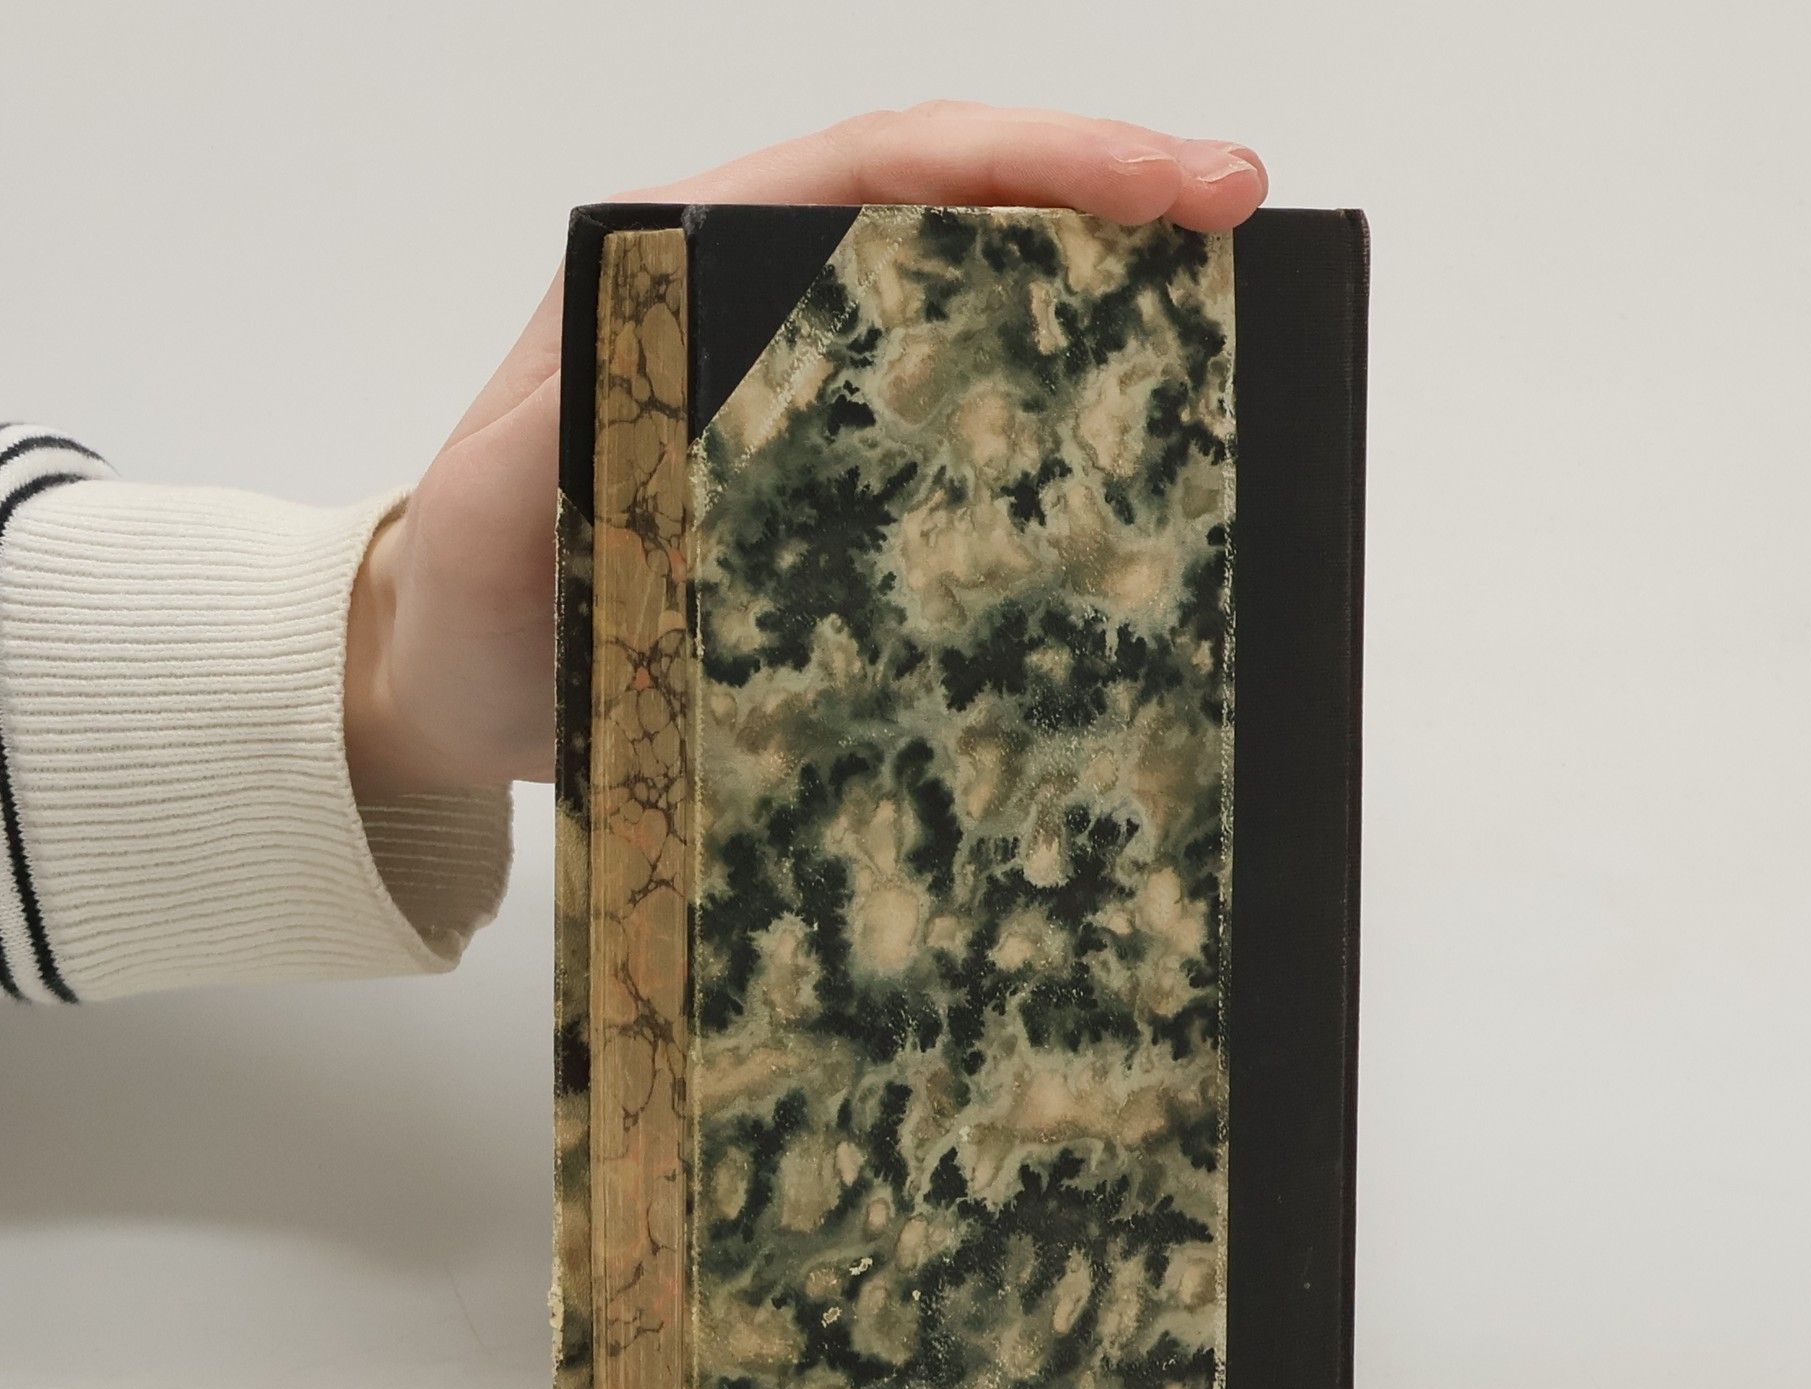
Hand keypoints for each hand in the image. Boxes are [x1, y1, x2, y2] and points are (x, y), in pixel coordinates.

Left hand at [344, 102, 1269, 797]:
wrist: (447, 686)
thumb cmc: (459, 599)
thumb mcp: (481, 519)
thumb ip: (541, 447)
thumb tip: (642, 386)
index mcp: (676, 270)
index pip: (872, 170)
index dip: (1028, 158)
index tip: (1164, 182)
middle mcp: (754, 307)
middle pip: (949, 209)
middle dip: (1100, 193)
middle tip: (1239, 216)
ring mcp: (800, 396)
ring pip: (967, 304)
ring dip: (1094, 291)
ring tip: (1227, 310)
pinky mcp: (824, 484)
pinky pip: (952, 428)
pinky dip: (1043, 413)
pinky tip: (1126, 440)